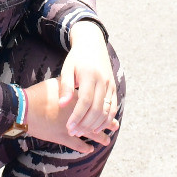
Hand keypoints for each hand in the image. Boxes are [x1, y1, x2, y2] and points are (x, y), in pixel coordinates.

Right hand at [21, 77, 115, 153]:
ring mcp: (70, 127)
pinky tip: (90, 150)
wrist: (24, 108)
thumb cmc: (38, 94)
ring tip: (107, 141)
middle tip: (115, 126)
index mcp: (76, 100)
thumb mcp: (55, 84)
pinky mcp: (61, 137)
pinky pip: (77, 145)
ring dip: (99, 137)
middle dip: (106, 124)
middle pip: (96, 120)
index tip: (112, 110)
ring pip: (90, 134)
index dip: (104, 108)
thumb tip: (75, 80)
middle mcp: (76, 114)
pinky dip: (84, 147)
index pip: (95, 104)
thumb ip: (67, 85)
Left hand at [58, 21, 118, 142]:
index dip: (77, 117)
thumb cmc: (76, 58)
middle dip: (85, 124)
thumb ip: (66, 86)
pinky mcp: (114, 88)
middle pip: (97, 109)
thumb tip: (62, 105)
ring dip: (96, 124)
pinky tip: (97, 127)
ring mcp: (111, 85)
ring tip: (83, 132)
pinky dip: (106, 120)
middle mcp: (103, 81)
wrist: (93, 44)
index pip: (85, 102)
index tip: (69, 128)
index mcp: (90, 76)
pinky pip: (113, 107)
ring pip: (107, 110)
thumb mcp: (67, 68)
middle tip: (73, 132)